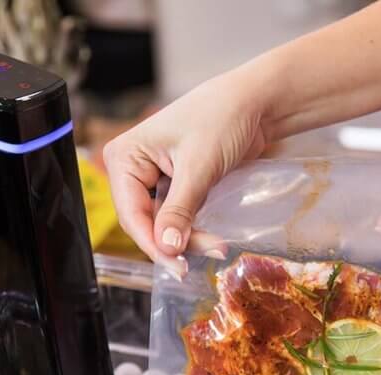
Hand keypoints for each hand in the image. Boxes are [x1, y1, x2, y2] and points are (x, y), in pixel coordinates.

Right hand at [103, 70, 269, 276]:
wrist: (255, 103)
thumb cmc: (222, 117)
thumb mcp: (198, 167)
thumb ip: (180, 210)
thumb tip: (166, 247)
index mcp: (125, 156)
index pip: (131, 213)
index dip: (153, 243)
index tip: (178, 265)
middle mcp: (134, 169)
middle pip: (146, 223)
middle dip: (175, 242)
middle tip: (208, 253)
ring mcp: (156, 179)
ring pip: (164, 225)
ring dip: (189, 239)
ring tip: (218, 247)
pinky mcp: (178, 186)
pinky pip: (179, 218)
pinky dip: (195, 230)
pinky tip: (212, 240)